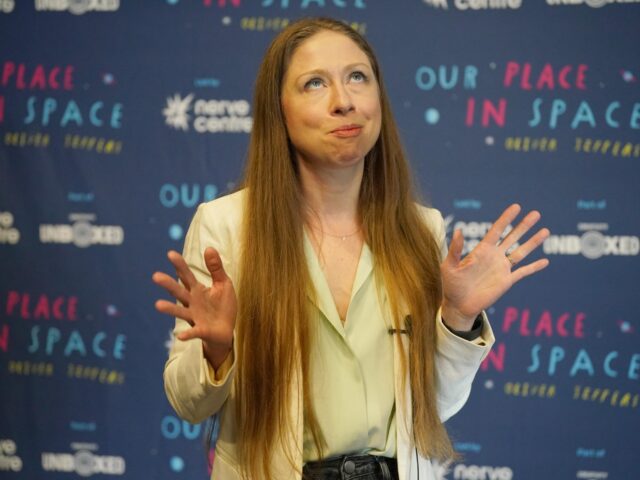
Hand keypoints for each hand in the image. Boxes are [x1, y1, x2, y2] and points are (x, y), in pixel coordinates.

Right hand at [152, 248, 236, 368]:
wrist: (226, 331)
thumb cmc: (223, 306)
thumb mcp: (223, 284)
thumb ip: (216, 268)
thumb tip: (209, 248)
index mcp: (197, 290)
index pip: (186, 276)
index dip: (179, 265)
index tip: (170, 254)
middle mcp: (192, 303)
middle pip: (179, 292)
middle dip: (169, 284)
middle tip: (155, 276)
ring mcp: (196, 317)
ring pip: (181, 312)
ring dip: (170, 309)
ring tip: (158, 305)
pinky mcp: (202, 330)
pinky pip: (194, 332)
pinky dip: (187, 334)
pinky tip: (179, 336)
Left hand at [440, 204, 549, 330]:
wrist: (458, 305)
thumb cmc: (451, 285)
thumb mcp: (449, 266)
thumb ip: (455, 249)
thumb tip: (458, 230)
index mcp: (481, 250)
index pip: (496, 230)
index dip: (506, 218)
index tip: (516, 207)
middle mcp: (494, 256)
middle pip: (512, 237)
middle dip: (524, 226)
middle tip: (536, 214)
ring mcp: (501, 268)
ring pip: (521, 252)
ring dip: (533, 242)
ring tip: (546, 230)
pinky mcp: (506, 281)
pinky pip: (523, 272)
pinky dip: (534, 267)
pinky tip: (545, 261)